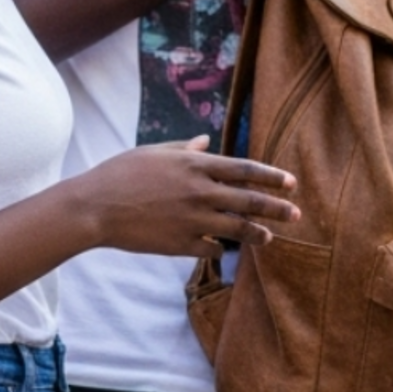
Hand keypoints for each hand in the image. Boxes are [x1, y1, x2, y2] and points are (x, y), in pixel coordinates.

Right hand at [75, 136, 299, 257]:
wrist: (95, 207)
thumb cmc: (121, 173)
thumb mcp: (155, 152)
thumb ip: (185, 148)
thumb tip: (206, 141)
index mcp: (196, 166)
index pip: (245, 170)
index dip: (271, 177)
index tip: (291, 183)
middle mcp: (200, 192)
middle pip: (249, 201)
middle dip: (277, 208)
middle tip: (297, 213)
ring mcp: (192, 220)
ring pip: (236, 229)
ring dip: (258, 234)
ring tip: (271, 237)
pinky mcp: (180, 244)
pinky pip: (211, 248)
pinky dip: (220, 249)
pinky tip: (225, 250)